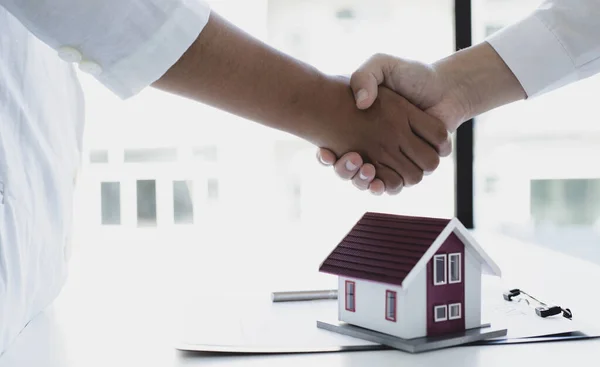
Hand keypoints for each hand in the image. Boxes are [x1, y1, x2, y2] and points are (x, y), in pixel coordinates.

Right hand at [318, 43, 524, 194]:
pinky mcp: (410, 167)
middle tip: (351, 157)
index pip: (332, 151)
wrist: (445, 88)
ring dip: (361, 180)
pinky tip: (377, 180)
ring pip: (366, 182)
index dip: (325, 157)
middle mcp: (371, 147)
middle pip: (347, 172)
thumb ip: (365, 76)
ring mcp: (390, 159)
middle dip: (345, 171)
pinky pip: (392, 186)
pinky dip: (383, 186)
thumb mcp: (382, 66)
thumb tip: (361, 103)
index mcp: (359, 129)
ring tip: (365, 166)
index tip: (324, 152)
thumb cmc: (411, 76)